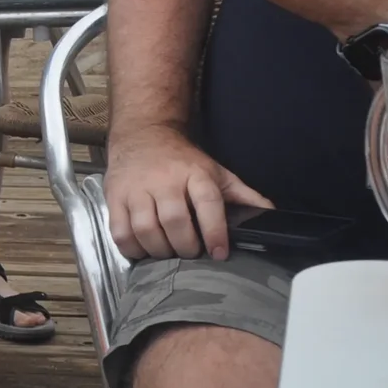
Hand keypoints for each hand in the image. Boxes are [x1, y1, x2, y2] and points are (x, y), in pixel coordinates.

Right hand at [104, 124, 272, 261]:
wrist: (143, 133)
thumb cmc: (182, 160)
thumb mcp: (216, 172)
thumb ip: (244, 196)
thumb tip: (272, 216)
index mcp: (195, 174)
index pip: (208, 204)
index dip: (215, 232)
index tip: (219, 253)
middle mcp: (165, 180)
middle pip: (175, 221)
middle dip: (186, 247)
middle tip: (191, 253)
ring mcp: (136, 188)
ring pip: (146, 229)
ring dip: (159, 250)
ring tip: (169, 252)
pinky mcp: (115, 196)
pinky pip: (120, 231)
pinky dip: (132, 247)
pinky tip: (144, 248)